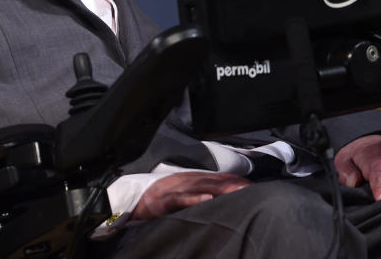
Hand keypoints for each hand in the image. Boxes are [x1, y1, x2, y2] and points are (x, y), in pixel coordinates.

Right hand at [132, 172, 250, 220]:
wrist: (129, 203)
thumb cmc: (155, 201)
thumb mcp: (179, 195)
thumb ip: (196, 194)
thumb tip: (216, 198)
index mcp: (188, 179)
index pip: (216, 178)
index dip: (234, 180)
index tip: (251, 186)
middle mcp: (184, 180)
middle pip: (213, 181)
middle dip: (233, 184)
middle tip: (251, 188)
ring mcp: (173, 189)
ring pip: (201, 186)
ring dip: (220, 188)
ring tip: (238, 191)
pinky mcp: (163, 200)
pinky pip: (181, 198)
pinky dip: (195, 198)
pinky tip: (208, 199)